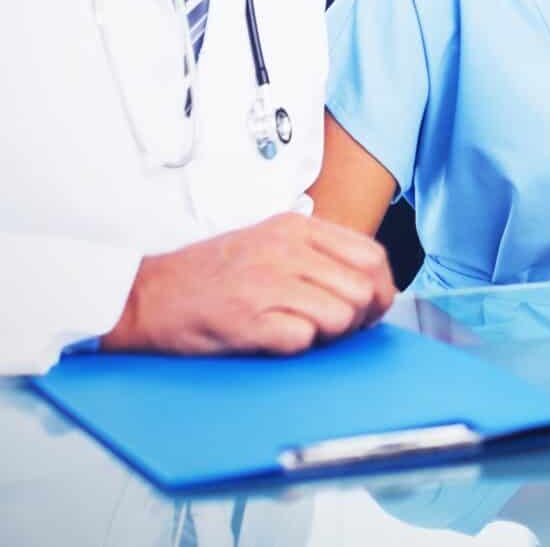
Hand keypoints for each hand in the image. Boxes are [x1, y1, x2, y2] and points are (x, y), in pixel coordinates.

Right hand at [101, 212, 396, 355]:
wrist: (144, 295)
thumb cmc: (209, 275)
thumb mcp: (269, 243)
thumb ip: (317, 254)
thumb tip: (368, 285)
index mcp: (297, 229)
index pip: (371, 255)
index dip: (380, 288)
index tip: (372, 307)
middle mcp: (286, 250)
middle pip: (363, 288)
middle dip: (360, 317)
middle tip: (338, 328)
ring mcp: (266, 283)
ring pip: (341, 314)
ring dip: (330, 334)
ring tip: (304, 332)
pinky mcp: (247, 319)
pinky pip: (304, 338)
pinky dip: (299, 346)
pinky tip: (278, 340)